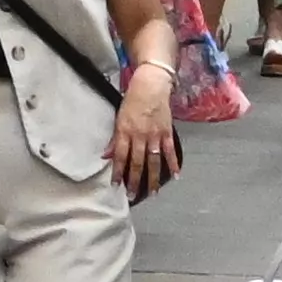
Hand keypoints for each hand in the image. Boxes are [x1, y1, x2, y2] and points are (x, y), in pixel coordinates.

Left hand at [114, 64, 182, 191]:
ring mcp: (155, 135)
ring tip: (153, 192)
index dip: (118, 172)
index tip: (116, 185)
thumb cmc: (132, 101)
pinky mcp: (167, 132)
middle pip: (137, 162)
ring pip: (153, 161)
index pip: (120, 156)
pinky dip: (173, 163)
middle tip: (133, 195)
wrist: (150, 86)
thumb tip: (106, 155)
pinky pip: (170, 151)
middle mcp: (140, 135)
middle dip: (135, 180)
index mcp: (125, 131)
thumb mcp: (119, 118)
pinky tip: (175, 176)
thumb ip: (115, 139)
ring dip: (153, 178)